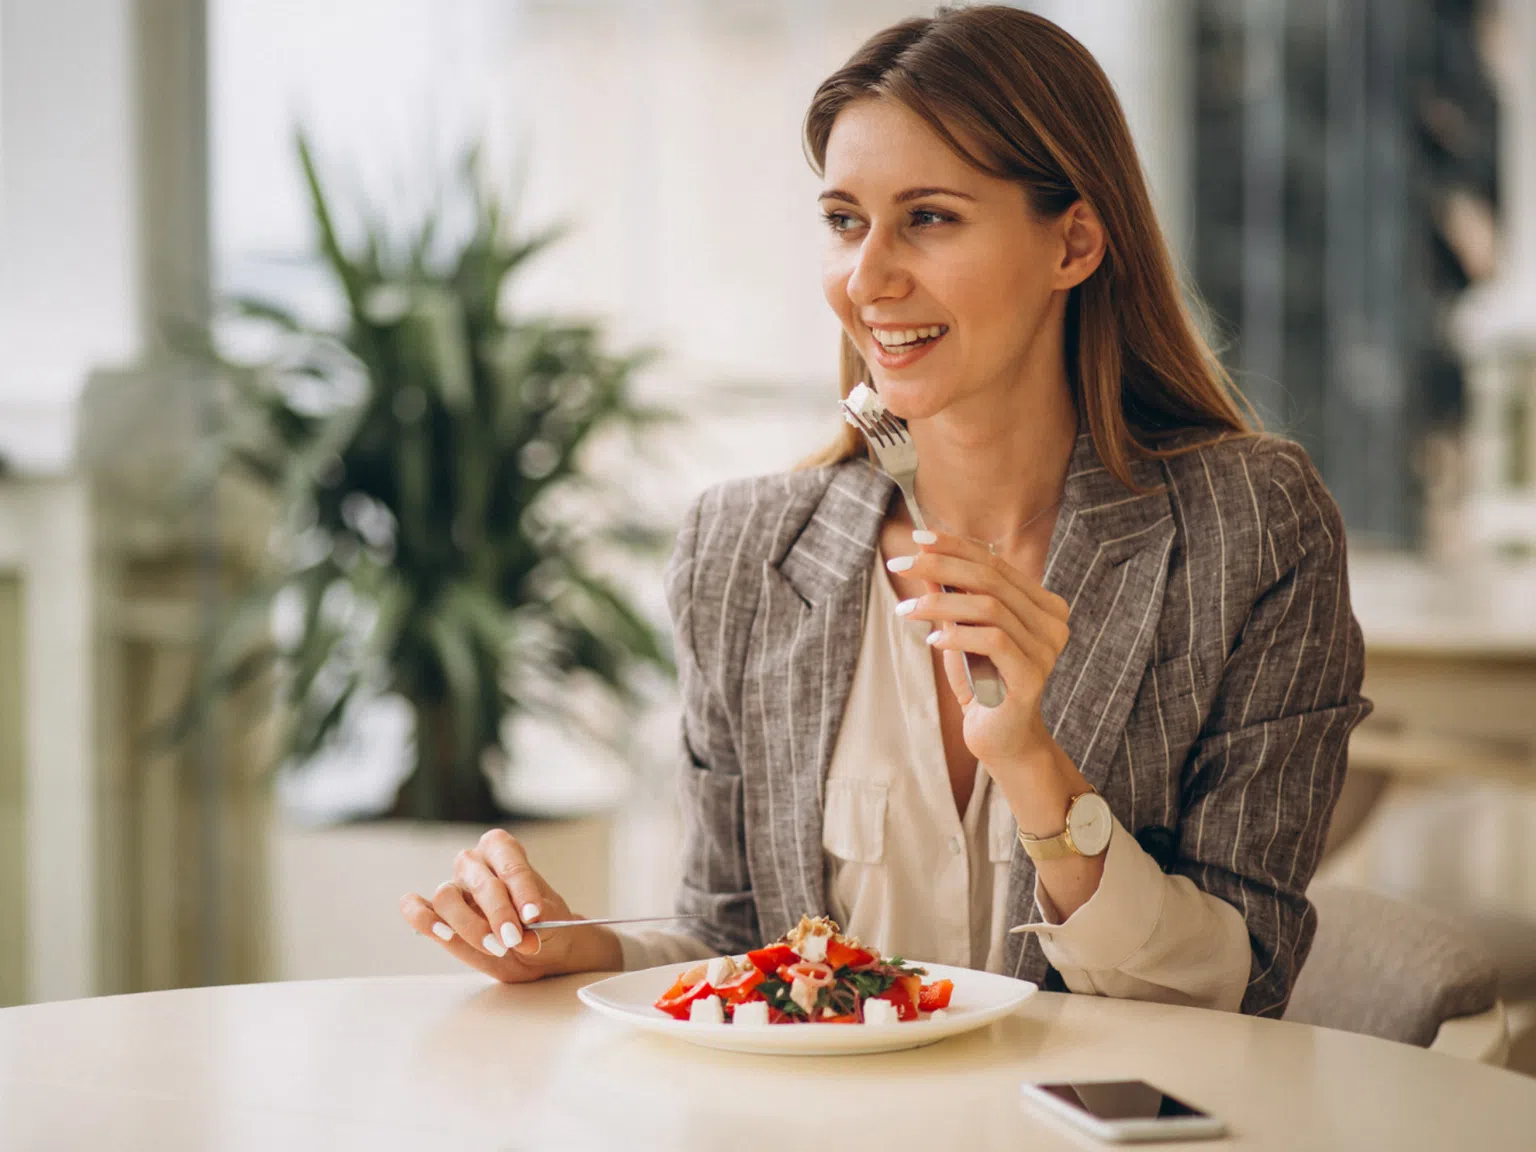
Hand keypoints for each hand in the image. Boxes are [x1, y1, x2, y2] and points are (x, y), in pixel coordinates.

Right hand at [399, 828, 620, 981]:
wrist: (542, 949)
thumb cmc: (546, 925)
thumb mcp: (553, 923)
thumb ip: (539, 925)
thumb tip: (524, 937)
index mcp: (503, 850)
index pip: (507, 860)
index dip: (520, 887)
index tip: (534, 914)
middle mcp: (474, 864)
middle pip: (478, 881)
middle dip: (498, 912)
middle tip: (514, 938)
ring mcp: (452, 889)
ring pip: (446, 897)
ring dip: (470, 926)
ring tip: (497, 948)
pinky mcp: (437, 916)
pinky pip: (416, 909)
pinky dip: (422, 918)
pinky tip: (441, 933)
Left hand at [891, 529, 1070, 770]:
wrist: (1000, 740)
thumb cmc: (981, 683)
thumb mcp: (961, 634)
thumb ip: (950, 599)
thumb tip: (924, 558)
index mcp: (1042, 605)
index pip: (996, 564)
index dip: (956, 546)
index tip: (917, 537)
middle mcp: (1052, 622)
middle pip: (991, 579)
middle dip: (940, 566)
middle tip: (900, 564)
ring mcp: (1046, 649)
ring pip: (989, 607)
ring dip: (940, 604)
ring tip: (906, 610)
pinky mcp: (1033, 676)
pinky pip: (993, 641)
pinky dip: (958, 635)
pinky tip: (933, 640)